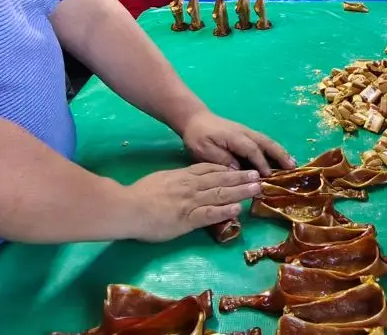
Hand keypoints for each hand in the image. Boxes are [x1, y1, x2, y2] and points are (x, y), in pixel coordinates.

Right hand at [126, 164, 262, 242]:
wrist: (128, 207)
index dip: (227, 168)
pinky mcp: (188, 218)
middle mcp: (190, 186)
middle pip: (220, 179)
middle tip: (258, 175)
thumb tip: (182, 181)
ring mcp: (191, 202)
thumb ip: (174, 181)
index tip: (240, 167)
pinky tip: (238, 209)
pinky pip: (210, 213)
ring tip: (256, 189)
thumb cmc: (138, 195)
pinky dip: (225, 210)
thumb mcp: (160, 179)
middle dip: (240, 177)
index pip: (209, 169)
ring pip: (220, 193)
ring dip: (240, 191)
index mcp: (182, 176)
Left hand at [180, 111, 294, 176]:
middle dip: (280, 155)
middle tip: (292, 167)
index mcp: (234, 137)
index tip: (268, 176)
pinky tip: (280, 158)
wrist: (195, 119)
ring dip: (280, 152)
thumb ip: (220, 159)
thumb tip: (237, 170)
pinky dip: (274, 149)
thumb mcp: (203, 149)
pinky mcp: (246, 134)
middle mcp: (244, 133)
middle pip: (266, 143)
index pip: (252, 150)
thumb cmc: (198, 136)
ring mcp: (247, 132)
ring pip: (267, 141)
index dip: (261, 163)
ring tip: (292, 164)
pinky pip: (263, 142)